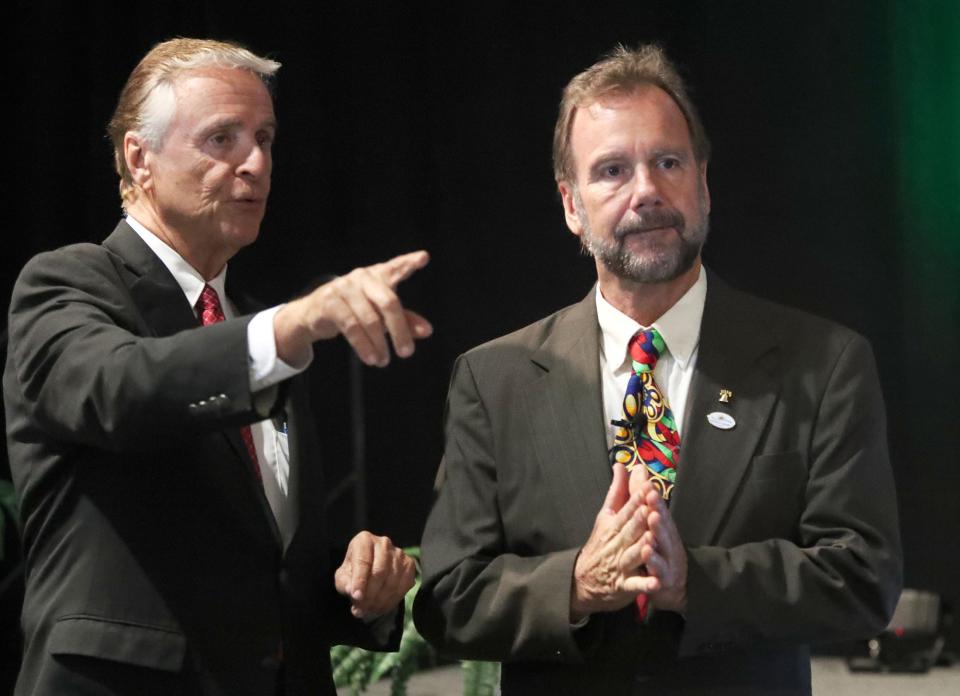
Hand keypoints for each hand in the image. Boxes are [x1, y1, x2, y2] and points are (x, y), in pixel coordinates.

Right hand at [274, 251, 431, 366]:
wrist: (314, 313)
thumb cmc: (356, 310)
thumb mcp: (381, 314)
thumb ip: (405, 320)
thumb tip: (427, 331)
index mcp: (379, 275)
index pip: (396, 267)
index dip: (409, 262)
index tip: (424, 257)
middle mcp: (363, 276)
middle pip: (388, 302)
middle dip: (399, 330)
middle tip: (407, 353)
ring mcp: (345, 287)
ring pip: (370, 319)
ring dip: (379, 344)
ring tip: (384, 361)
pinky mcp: (330, 301)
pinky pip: (351, 326)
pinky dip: (363, 345)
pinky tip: (370, 358)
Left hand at [334, 531, 416, 618]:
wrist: (371, 568)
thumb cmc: (354, 571)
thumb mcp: (343, 576)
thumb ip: (344, 583)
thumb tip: (352, 590)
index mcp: (364, 540)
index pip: (363, 562)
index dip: (360, 581)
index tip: (356, 597)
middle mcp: (384, 543)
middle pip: (380, 572)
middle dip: (370, 595)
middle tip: (361, 610)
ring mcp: (399, 553)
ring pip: (392, 581)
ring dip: (380, 601)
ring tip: (369, 611)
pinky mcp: (409, 564)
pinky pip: (403, 586)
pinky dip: (392, 600)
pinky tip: (382, 607)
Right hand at [570, 464, 657, 621]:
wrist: (583, 580)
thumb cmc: (601, 543)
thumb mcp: (606, 515)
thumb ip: (617, 491)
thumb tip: (621, 464)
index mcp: (613, 525)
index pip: (626, 509)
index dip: (637, 499)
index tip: (649, 486)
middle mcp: (616, 543)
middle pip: (629, 530)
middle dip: (639, 519)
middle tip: (650, 507)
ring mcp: (620, 564)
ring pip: (632, 555)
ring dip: (641, 548)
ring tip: (651, 540)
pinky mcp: (624, 585)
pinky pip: (635, 585)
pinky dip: (644, 585)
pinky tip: (655, 583)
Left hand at [630, 466, 687, 612]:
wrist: (670, 587)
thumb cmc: (658, 548)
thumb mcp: (650, 520)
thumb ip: (639, 495)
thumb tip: (637, 466)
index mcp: (663, 528)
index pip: (659, 511)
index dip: (655, 501)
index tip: (649, 488)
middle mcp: (668, 543)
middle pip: (663, 530)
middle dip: (658, 518)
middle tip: (651, 508)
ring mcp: (667, 563)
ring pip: (662, 553)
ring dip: (657, 544)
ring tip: (649, 537)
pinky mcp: (663, 582)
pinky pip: (657, 578)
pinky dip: (654, 574)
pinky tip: (651, 571)